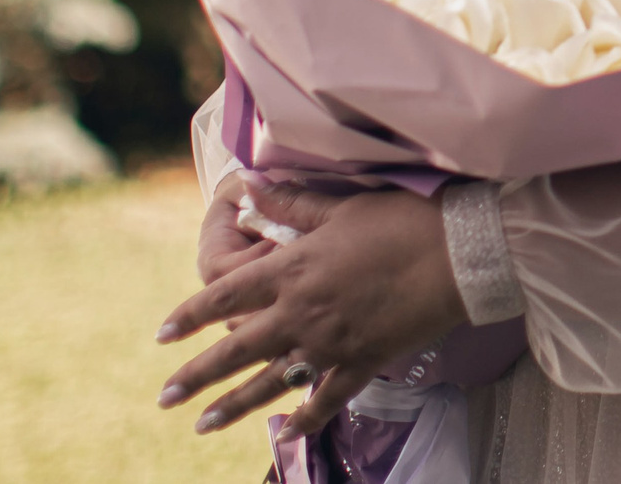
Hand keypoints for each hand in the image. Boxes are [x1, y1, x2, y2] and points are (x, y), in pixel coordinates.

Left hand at [156, 183, 469, 438]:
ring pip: (270, 383)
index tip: (162, 334)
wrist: (458, 253)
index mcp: (292, 270)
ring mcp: (330, 344)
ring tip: (202, 426)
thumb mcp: (343, 205)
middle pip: (235, 350)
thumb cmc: (403, 218)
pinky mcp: (363, 362)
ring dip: (233, 406)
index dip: (189, 315)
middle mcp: (301, 313)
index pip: (225, 297)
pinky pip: (326, 398)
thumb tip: (248, 189)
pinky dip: (305, 419)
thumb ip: (292, 205)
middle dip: (195, 376)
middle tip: (164, 398)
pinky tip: (287, 432)